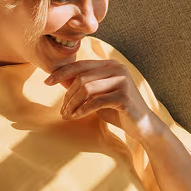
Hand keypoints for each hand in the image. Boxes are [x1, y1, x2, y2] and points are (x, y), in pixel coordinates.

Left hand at [45, 60, 161, 141]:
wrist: (143, 126)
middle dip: (67, 96)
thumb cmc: (118, 111)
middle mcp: (118, 69)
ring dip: (72, 104)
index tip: (47, 82)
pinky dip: (82, 110)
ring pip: (86, 89)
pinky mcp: (124, 97)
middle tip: (62, 110)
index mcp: (111, 65)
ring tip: (67, 115)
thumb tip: (60, 80)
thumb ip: (84, 86)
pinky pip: (95, 102)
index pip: (81, 65)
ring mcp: (122, 82)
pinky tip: (76, 117)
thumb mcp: (99, 95)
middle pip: (81, 78)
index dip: (62, 72)